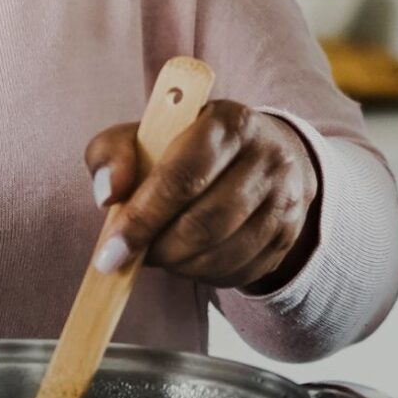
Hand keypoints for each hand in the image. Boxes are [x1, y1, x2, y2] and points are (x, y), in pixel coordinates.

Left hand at [85, 101, 317, 291]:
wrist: (262, 152)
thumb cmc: (191, 144)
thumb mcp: (147, 133)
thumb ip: (113, 154)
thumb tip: (108, 195)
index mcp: (227, 123)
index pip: (181, 178)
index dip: (142, 219)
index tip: (111, 250)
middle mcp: (266, 157)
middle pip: (204, 223)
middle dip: (159, 250)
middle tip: (133, 257)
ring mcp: (284, 198)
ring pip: (222, 253)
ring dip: (180, 266)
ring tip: (161, 254)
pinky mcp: (289, 233)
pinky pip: (240, 270)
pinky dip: (205, 274)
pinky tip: (190, 259)